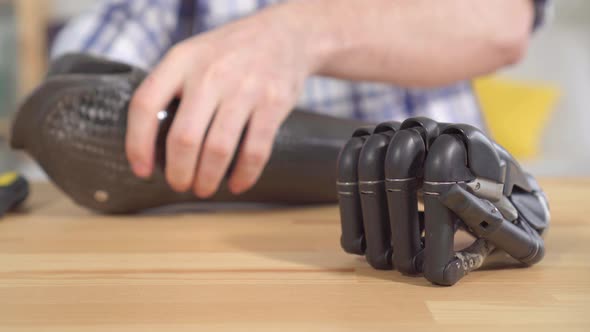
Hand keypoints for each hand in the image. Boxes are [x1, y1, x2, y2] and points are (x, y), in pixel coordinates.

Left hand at [126, 5, 316, 196]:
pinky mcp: (273, 103)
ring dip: (208, 179)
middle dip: (179, 172)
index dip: (137, 144)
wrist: (284, 34)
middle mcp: (210, 73)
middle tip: (180, 184)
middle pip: (183, 138)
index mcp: (181, 60)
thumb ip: (172, 87)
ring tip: (204, 188)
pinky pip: (255, 151)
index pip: (145, 105)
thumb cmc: (231, 52)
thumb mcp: (194, 54)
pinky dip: (244, 175)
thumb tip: (153, 142)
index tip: (143, 170)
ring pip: (218, 149)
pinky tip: (237, 183)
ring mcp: (244, 88)